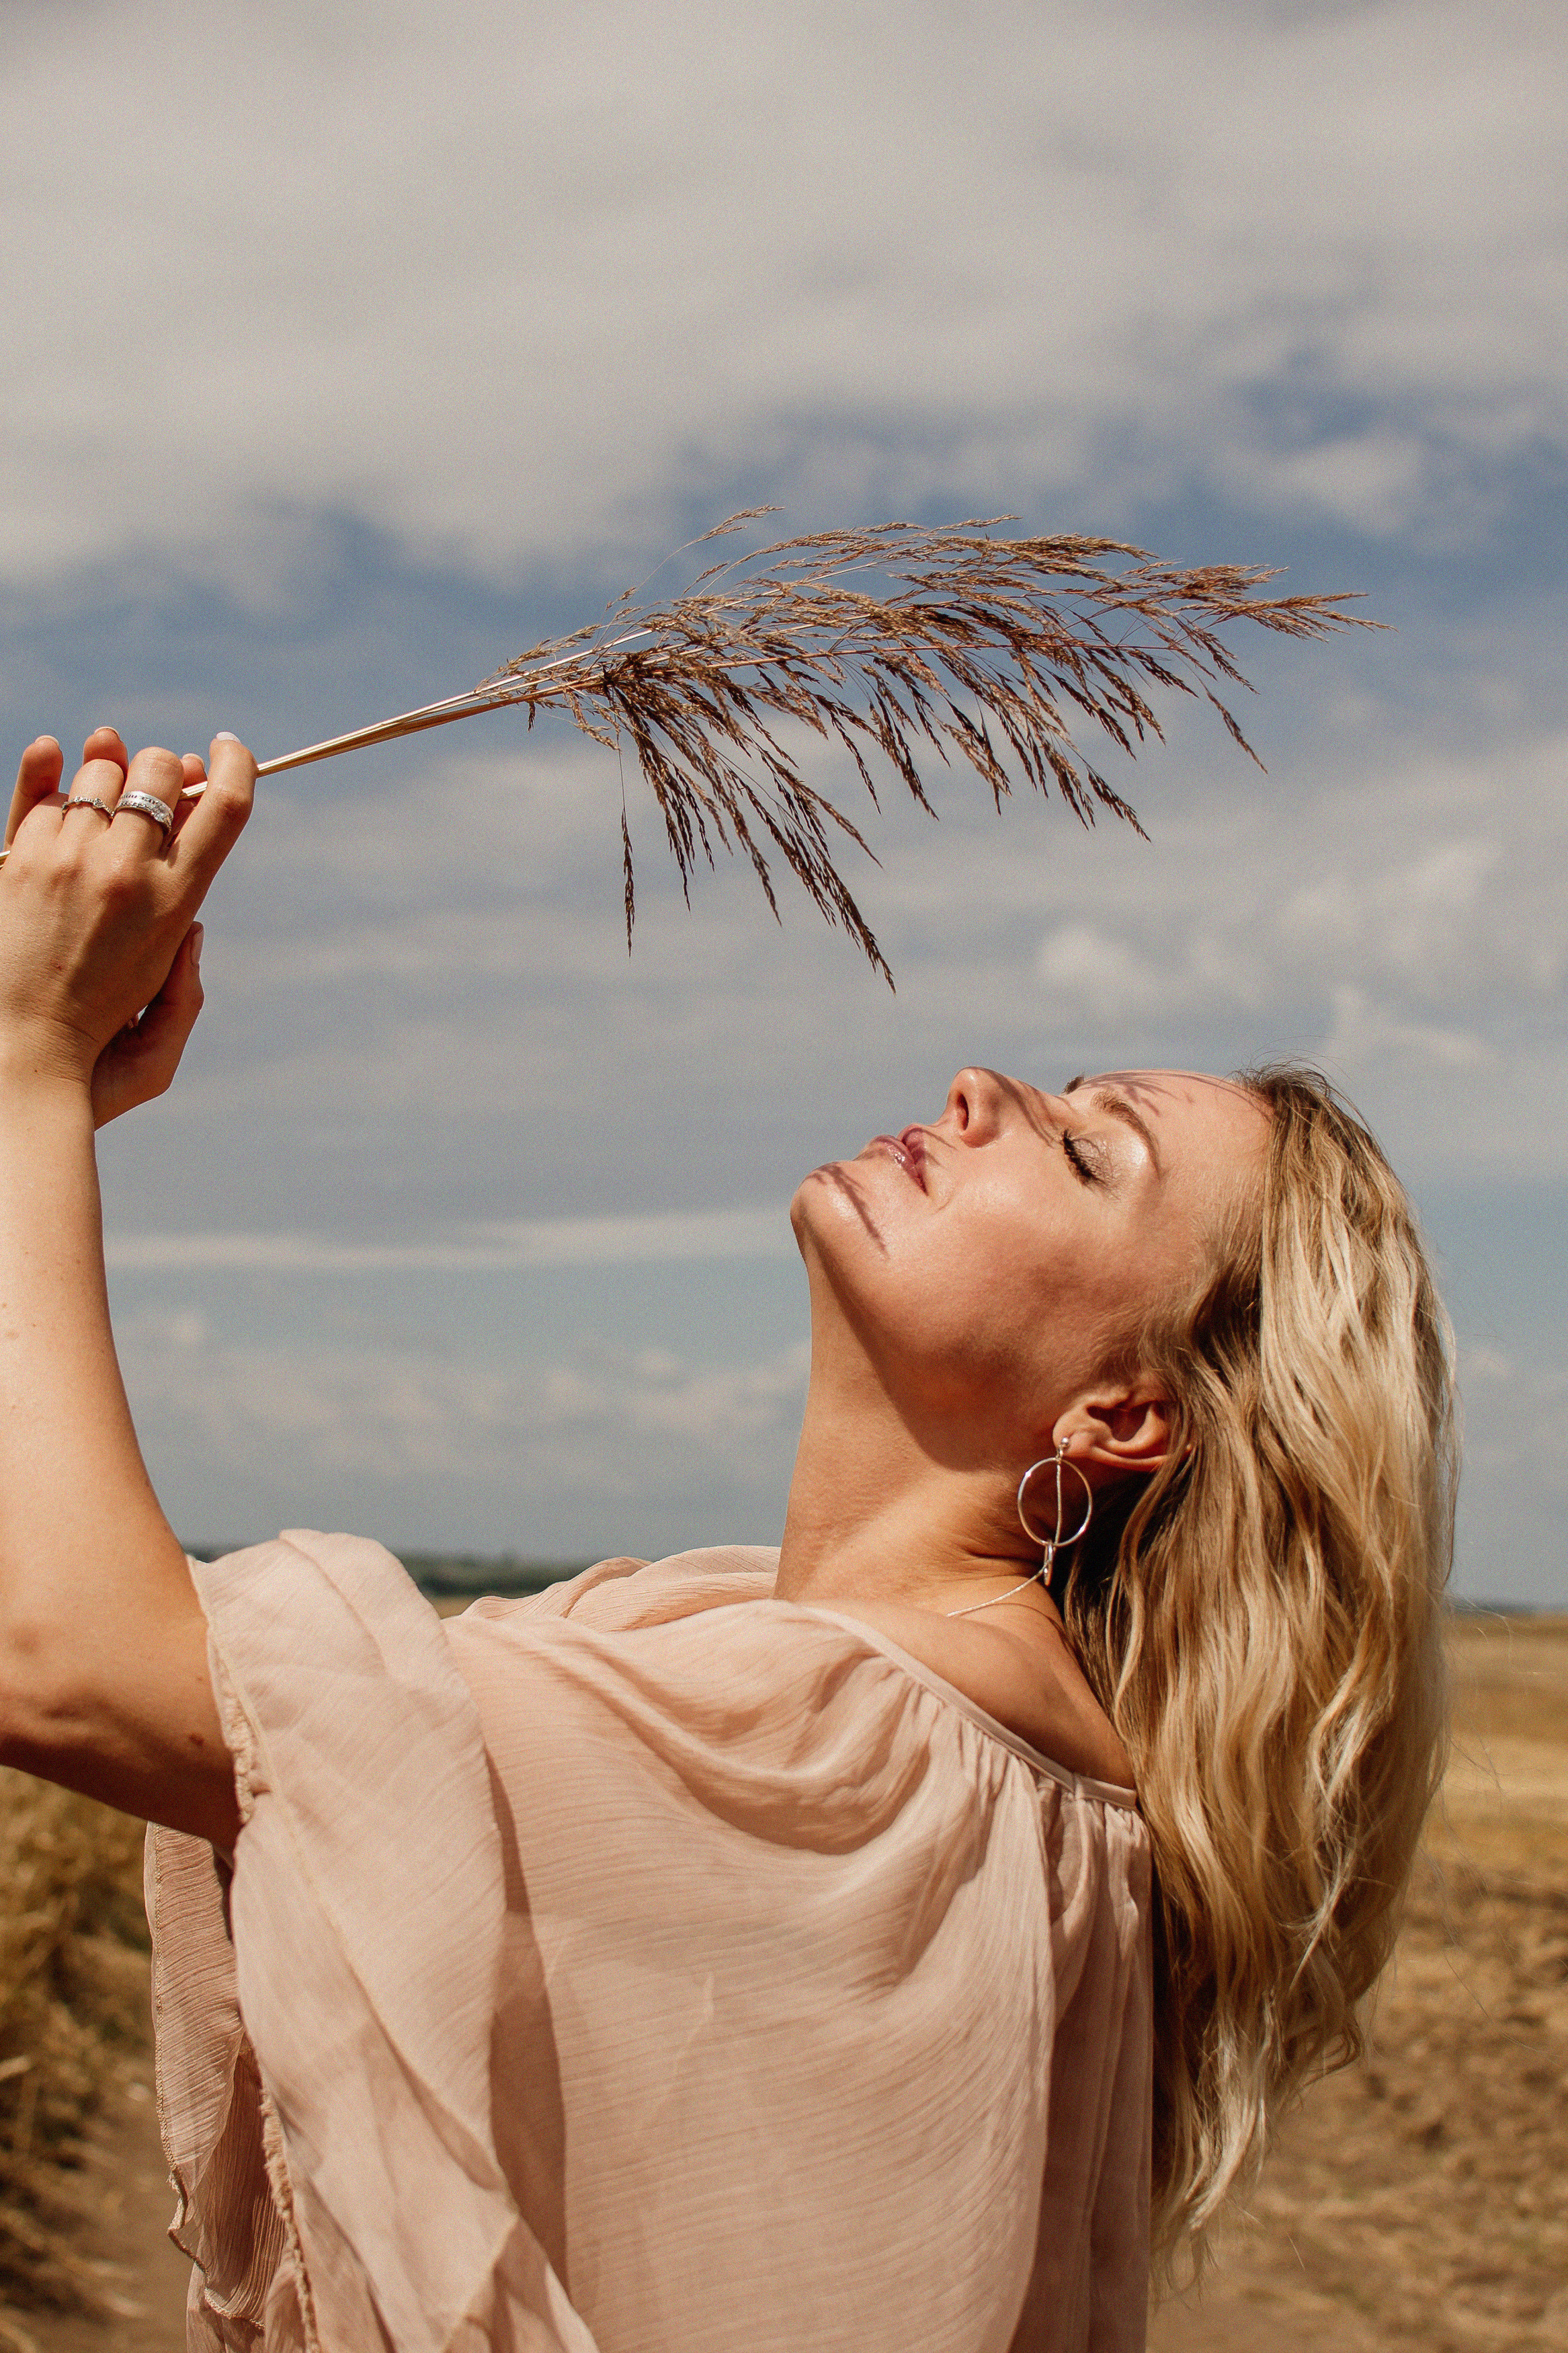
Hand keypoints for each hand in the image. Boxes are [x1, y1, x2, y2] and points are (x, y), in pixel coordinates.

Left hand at [0, 725, 253, 1108]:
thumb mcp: (164, 999)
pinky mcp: (19, 858)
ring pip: (99, 770)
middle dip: (163, 769)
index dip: (238, 764)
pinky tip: (55, 762)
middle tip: (157, 788)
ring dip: (106, 776)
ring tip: (102, 803)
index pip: (225, 806)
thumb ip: (188, 943)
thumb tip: (191, 888)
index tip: (231, 747)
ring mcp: (69, 859)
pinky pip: (44, 792)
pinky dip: (50, 776)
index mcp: (176, 904)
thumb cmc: (97, 1034)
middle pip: (159, 771)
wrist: (19, 1052)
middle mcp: (126, 872)